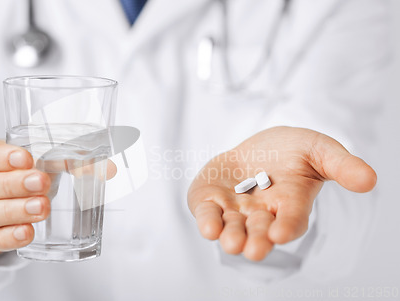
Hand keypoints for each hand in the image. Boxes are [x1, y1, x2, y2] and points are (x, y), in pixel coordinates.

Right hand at [0, 137, 50, 257]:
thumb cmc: (3, 165)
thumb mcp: (14, 153)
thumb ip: (43, 156)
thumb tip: (81, 164)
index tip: (26, 158)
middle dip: (11, 185)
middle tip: (41, 183)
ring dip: (12, 212)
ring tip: (41, 207)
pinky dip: (8, 238)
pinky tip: (27, 232)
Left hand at [187, 126, 375, 260]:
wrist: (257, 148)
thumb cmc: (292, 151)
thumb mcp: (319, 150)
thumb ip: (340, 165)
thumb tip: (369, 180)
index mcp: (290, 204)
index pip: (291, 220)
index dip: (286, 226)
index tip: (280, 233)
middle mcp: (262, 214)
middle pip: (260, 231)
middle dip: (257, 240)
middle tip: (254, 250)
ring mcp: (235, 210)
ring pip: (232, 227)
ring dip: (231, 235)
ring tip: (230, 242)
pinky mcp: (211, 201)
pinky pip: (207, 213)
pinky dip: (207, 220)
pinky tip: (208, 227)